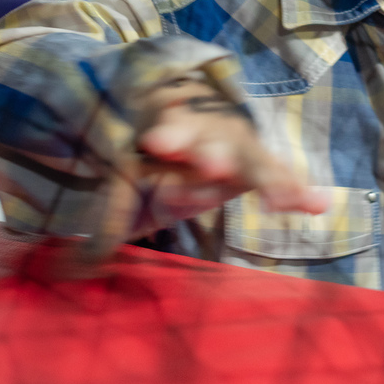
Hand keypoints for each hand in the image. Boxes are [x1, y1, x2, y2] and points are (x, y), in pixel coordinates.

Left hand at [87, 79, 327, 258]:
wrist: (182, 109)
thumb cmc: (147, 157)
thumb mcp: (120, 179)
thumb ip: (103, 225)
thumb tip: (65, 274)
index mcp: (166, 131)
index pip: (169, 133)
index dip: (166, 138)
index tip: (156, 143)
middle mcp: (204, 134)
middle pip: (210, 140)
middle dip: (209, 151)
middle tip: (210, 162)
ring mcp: (236, 147)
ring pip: (249, 159)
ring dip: (264, 178)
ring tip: (279, 200)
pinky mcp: (258, 163)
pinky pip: (280, 176)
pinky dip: (296, 191)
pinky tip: (318, 206)